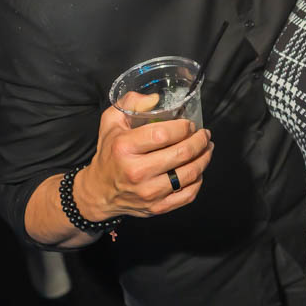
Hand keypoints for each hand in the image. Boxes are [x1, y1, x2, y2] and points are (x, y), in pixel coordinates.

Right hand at [74, 92, 212, 219]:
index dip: (183, 127)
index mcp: (124, 147)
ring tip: (207, 148)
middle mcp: (136, 172)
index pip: (163, 134)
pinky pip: (188, 195)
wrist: (99, 191)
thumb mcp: (111, 121)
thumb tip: (156, 98)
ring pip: (189, 174)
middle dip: (199, 141)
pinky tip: (198, 170)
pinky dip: (198, 180)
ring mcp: (148, 193)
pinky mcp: (157, 208)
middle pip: (181, 154)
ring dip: (204, 158)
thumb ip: (131, 102)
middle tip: (204, 134)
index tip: (189, 124)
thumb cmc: (110, 152)